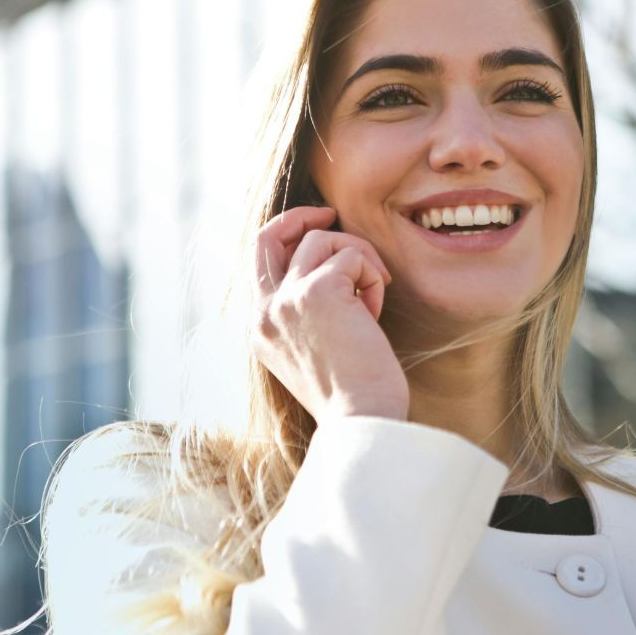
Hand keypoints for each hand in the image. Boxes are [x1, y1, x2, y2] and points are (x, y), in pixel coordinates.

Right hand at [252, 205, 408, 423]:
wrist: (362, 420)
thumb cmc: (352, 394)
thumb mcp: (313, 350)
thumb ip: (305, 312)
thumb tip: (329, 267)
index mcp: (259, 328)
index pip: (260, 261)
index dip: (288, 236)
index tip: (317, 230)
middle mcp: (264, 311)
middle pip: (268, 235)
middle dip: (301, 216)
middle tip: (331, 214)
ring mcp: (286, 299)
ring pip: (323, 240)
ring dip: (358, 259)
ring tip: (373, 296)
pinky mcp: (318, 291)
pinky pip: (353, 256)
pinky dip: (372, 276)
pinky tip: (375, 312)